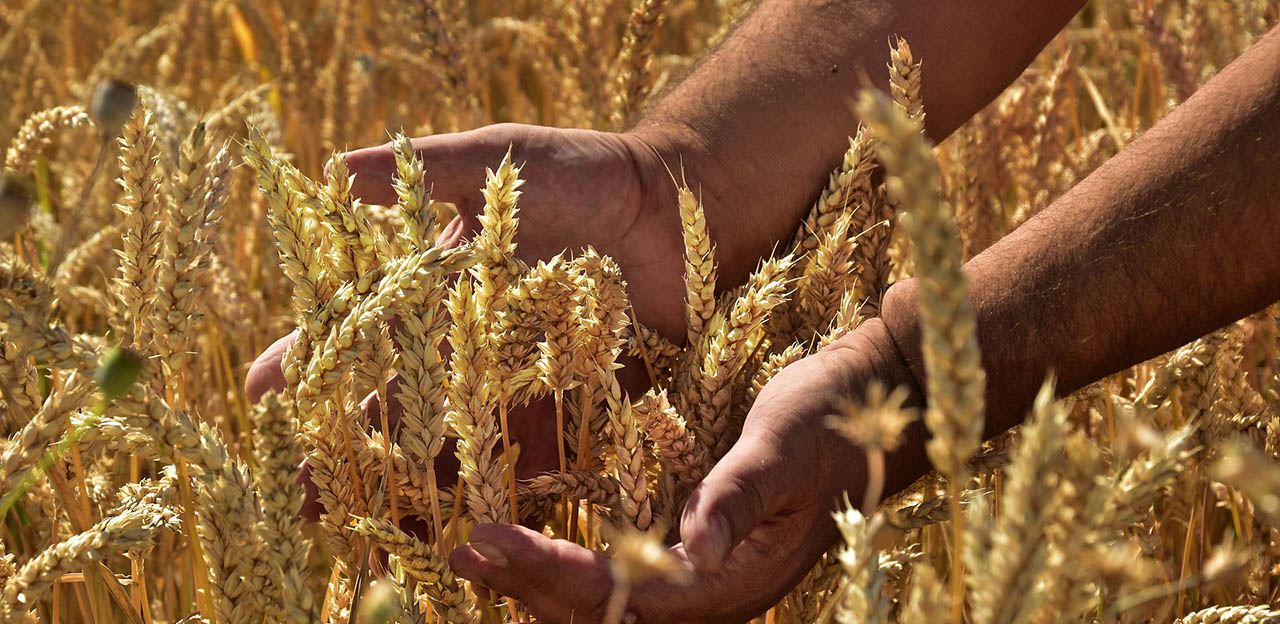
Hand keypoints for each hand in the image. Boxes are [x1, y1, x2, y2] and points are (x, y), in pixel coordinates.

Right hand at [244, 122, 692, 515]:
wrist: (684, 205)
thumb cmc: (588, 172)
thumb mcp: (504, 162)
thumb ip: (433, 168)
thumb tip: (339, 166)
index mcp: (444, 287)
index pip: (366, 328)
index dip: (314, 359)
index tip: (261, 395)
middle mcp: (474, 343)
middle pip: (401, 402)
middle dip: (350, 448)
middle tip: (300, 496)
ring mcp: (523, 380)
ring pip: (458, 442)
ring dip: (415, 486)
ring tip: (370, 529)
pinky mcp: (579, 405)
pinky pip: (538, 455)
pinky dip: (506, 491)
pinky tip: (474, 529)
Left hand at [449, 318, 927, 623]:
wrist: (874, 406)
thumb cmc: (829, 418)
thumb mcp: (782, 446)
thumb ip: (737, 495)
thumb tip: (692, 548)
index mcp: (737, 580)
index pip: (627, 599)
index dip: (554, 577)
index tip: (491, 541)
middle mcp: (717, 595)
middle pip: (606, 617)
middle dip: (530, 587)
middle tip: (464, 550)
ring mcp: (708, 583)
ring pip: (610, 610)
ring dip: (542, 587)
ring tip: (480, 557)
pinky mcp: (699, 560)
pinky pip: (623, 586)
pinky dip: (571, 575)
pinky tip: (534, 555)